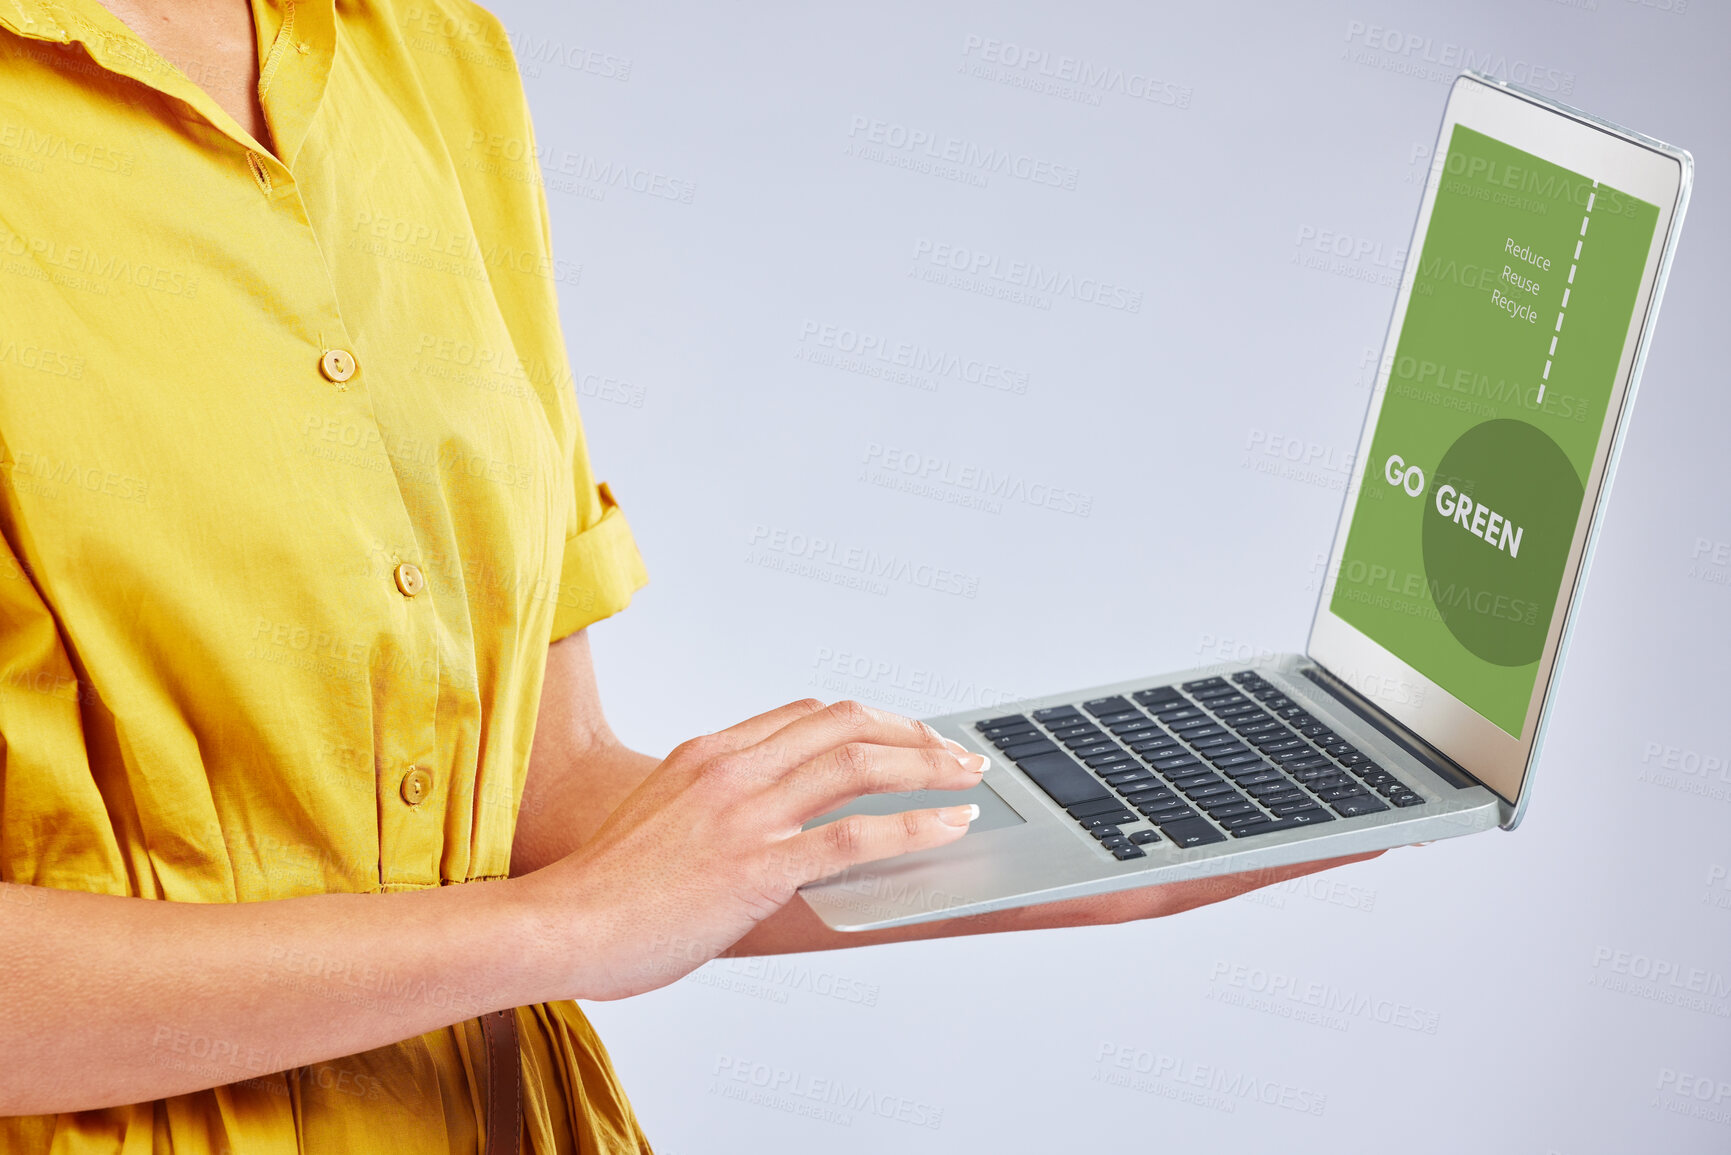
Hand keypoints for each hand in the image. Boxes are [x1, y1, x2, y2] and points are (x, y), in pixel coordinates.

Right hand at [518, 699, 986, 999]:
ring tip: (968, 778)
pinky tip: (948, 827)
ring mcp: (747, 812)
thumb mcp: (659, 820)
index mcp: (708, 754)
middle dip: (911, 732)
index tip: (902, 736)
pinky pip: (856, 834)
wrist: (559, 923)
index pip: (807, 715)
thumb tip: (760, 827)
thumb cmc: (601, 890)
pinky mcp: (759, 864)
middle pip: (845, 723)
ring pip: (861, 764)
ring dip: (928, 767)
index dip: (868, 720)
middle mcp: (733, 768)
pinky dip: (915, 826)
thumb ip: (712, 809)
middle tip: (953, 752)